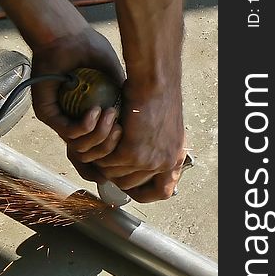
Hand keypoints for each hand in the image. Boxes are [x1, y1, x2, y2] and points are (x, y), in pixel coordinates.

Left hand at [31, 26, 125, 182]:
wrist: (68, 37)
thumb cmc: (91, 52)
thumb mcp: (116, 80)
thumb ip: (126, 101)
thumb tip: (147, 127)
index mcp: (88, 120)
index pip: (101, 150)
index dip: (116, 152)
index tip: (132, 139)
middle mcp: (72, 124)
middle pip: (92, 156)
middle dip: (110, 146)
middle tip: (119, 127)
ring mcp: (59, 121)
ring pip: (80, 148)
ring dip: (99, 136)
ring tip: (109, 115)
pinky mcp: (48, 115)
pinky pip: (69, 132)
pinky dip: (85, 126)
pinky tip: (95, 112)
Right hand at [93, 76, 185, 201]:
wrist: (155, 83)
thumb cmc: (159, 97)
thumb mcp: (165, 130)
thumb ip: (158, 149)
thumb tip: (144, 165)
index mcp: (174, 158)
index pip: (161, 191)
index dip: (143, 192)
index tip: (131, 187)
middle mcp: (164, 163)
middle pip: (131, 185)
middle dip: (115, 175)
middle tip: (107, 160)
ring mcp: (148, 161)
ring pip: (115, 176)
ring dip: (105, 162)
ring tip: (103, 145)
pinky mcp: (131, 154)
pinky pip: (107, 164)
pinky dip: (100, 153)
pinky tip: (100, 139)